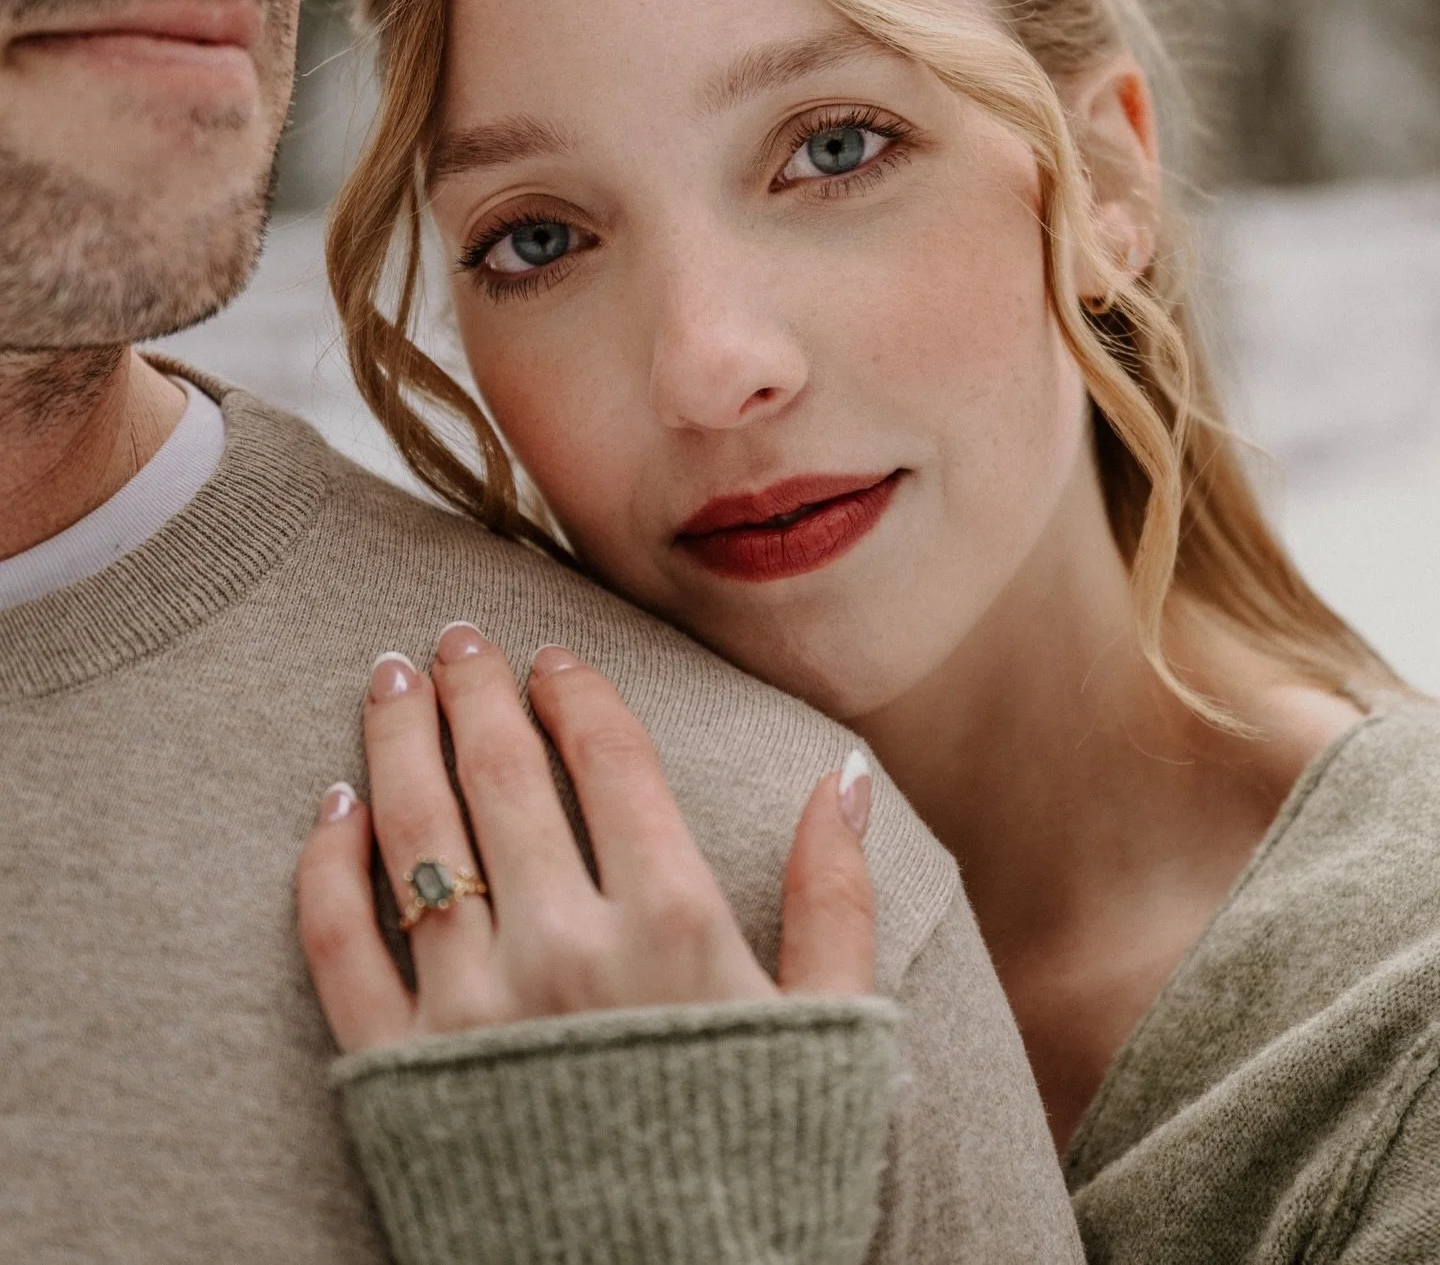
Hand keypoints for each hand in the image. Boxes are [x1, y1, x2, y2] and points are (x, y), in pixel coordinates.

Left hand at [297, 624, 876, 1051]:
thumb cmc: (760, 1172)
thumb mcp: (830, 1036)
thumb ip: (837, 900)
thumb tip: (842, 773)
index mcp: (675, 926)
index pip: (607, 759)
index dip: (574, 691)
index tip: (552, 657)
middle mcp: (565, 949)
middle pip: (501, 772)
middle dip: (473, 686)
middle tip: (455, 636)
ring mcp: (472, 1011)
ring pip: (416, 832)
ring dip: (395, 738)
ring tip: (389, 677)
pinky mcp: (395, 1077)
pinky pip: (339, 946)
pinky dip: (327, 865)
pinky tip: (332, 808)